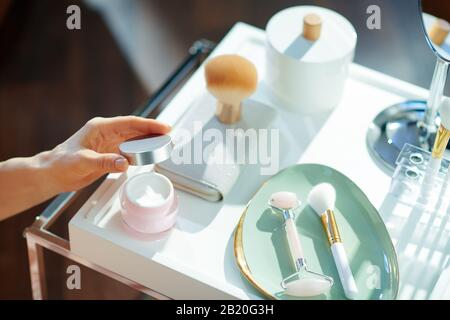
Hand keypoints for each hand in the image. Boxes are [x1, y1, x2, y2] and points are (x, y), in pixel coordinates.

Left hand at [42, 116, 170, 192]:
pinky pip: (130, 151)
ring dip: (149, 142)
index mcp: (100, 128)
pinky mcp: (110, 154)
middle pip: (135, 130)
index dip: (148, 124)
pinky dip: (141, 152)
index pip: (130, 123)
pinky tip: (149, 155)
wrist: (53, 173)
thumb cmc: (62, 163)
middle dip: (153, 132)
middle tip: (169, 136)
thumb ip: (104, 162)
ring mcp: (109, 143)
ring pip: (134, 140)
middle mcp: (107, 133)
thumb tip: (124, 163)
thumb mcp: (83, 162)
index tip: (163, 127)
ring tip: (164, 145)